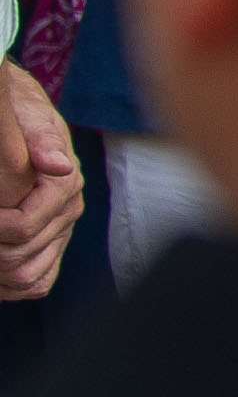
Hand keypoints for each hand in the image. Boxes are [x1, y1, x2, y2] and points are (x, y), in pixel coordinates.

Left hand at [0, 60, 81, 300]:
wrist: (18, 112)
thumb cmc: (15, 111)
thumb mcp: (23, 115)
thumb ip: (40, 139)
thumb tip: (58, 166)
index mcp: (64, 184)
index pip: (20, 228)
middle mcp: (68, 209)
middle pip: (20, 259)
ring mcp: (60, 228)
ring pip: (28, 277)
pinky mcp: (51, 240)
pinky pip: (37, 282)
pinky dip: (9, 286)